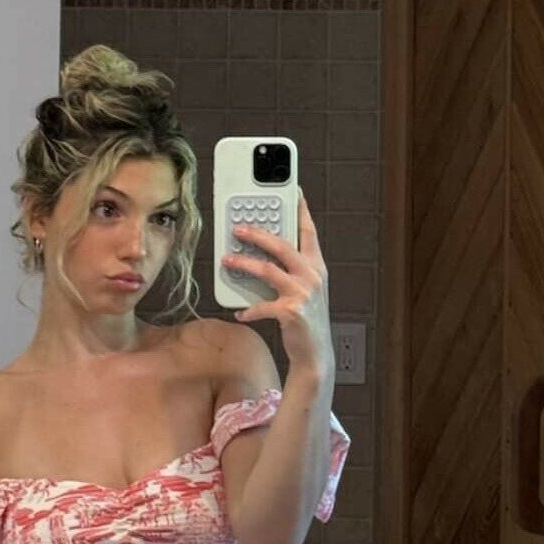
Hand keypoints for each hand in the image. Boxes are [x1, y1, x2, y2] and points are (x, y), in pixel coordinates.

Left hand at [225, 190, 333, 382]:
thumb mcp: (305, 290)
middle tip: (237, 228)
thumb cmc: (306, 320)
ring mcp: (303, 293)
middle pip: (282, 245)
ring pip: (267, 270)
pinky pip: (262, 306)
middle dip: (257, 233)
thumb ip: (290, 270)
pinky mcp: (291, 312)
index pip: (308, 231)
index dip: (300, 209)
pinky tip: (239, 312)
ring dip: (244, 264)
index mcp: (316, 266)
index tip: (292, 190)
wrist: (316, 353)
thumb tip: (261, 253)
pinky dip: (249, 310)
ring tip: (227, 261)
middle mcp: (312, 276)